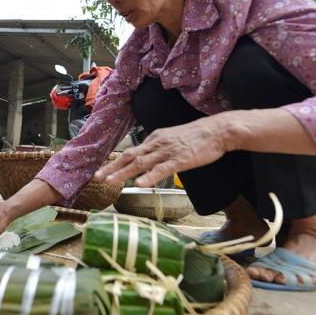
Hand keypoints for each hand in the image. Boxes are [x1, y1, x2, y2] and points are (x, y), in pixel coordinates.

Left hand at [94, 115, 231, 186]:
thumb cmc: (198, 137)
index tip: (105, 169)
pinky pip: (161, 170)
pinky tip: (139, 184)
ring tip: (110, 181)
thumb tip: (151, 160)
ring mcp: (167, 152)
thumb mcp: (174, 139)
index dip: (117, 161)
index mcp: (155, 138)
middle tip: (97, 176)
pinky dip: (149, 177)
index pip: (132, 151)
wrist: (218, 130)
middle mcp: (157, 143)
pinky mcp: (180, 160)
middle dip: (112, 167)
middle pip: (130, 156)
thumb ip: (161, 149)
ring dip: (123, 173)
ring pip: (140, 163)